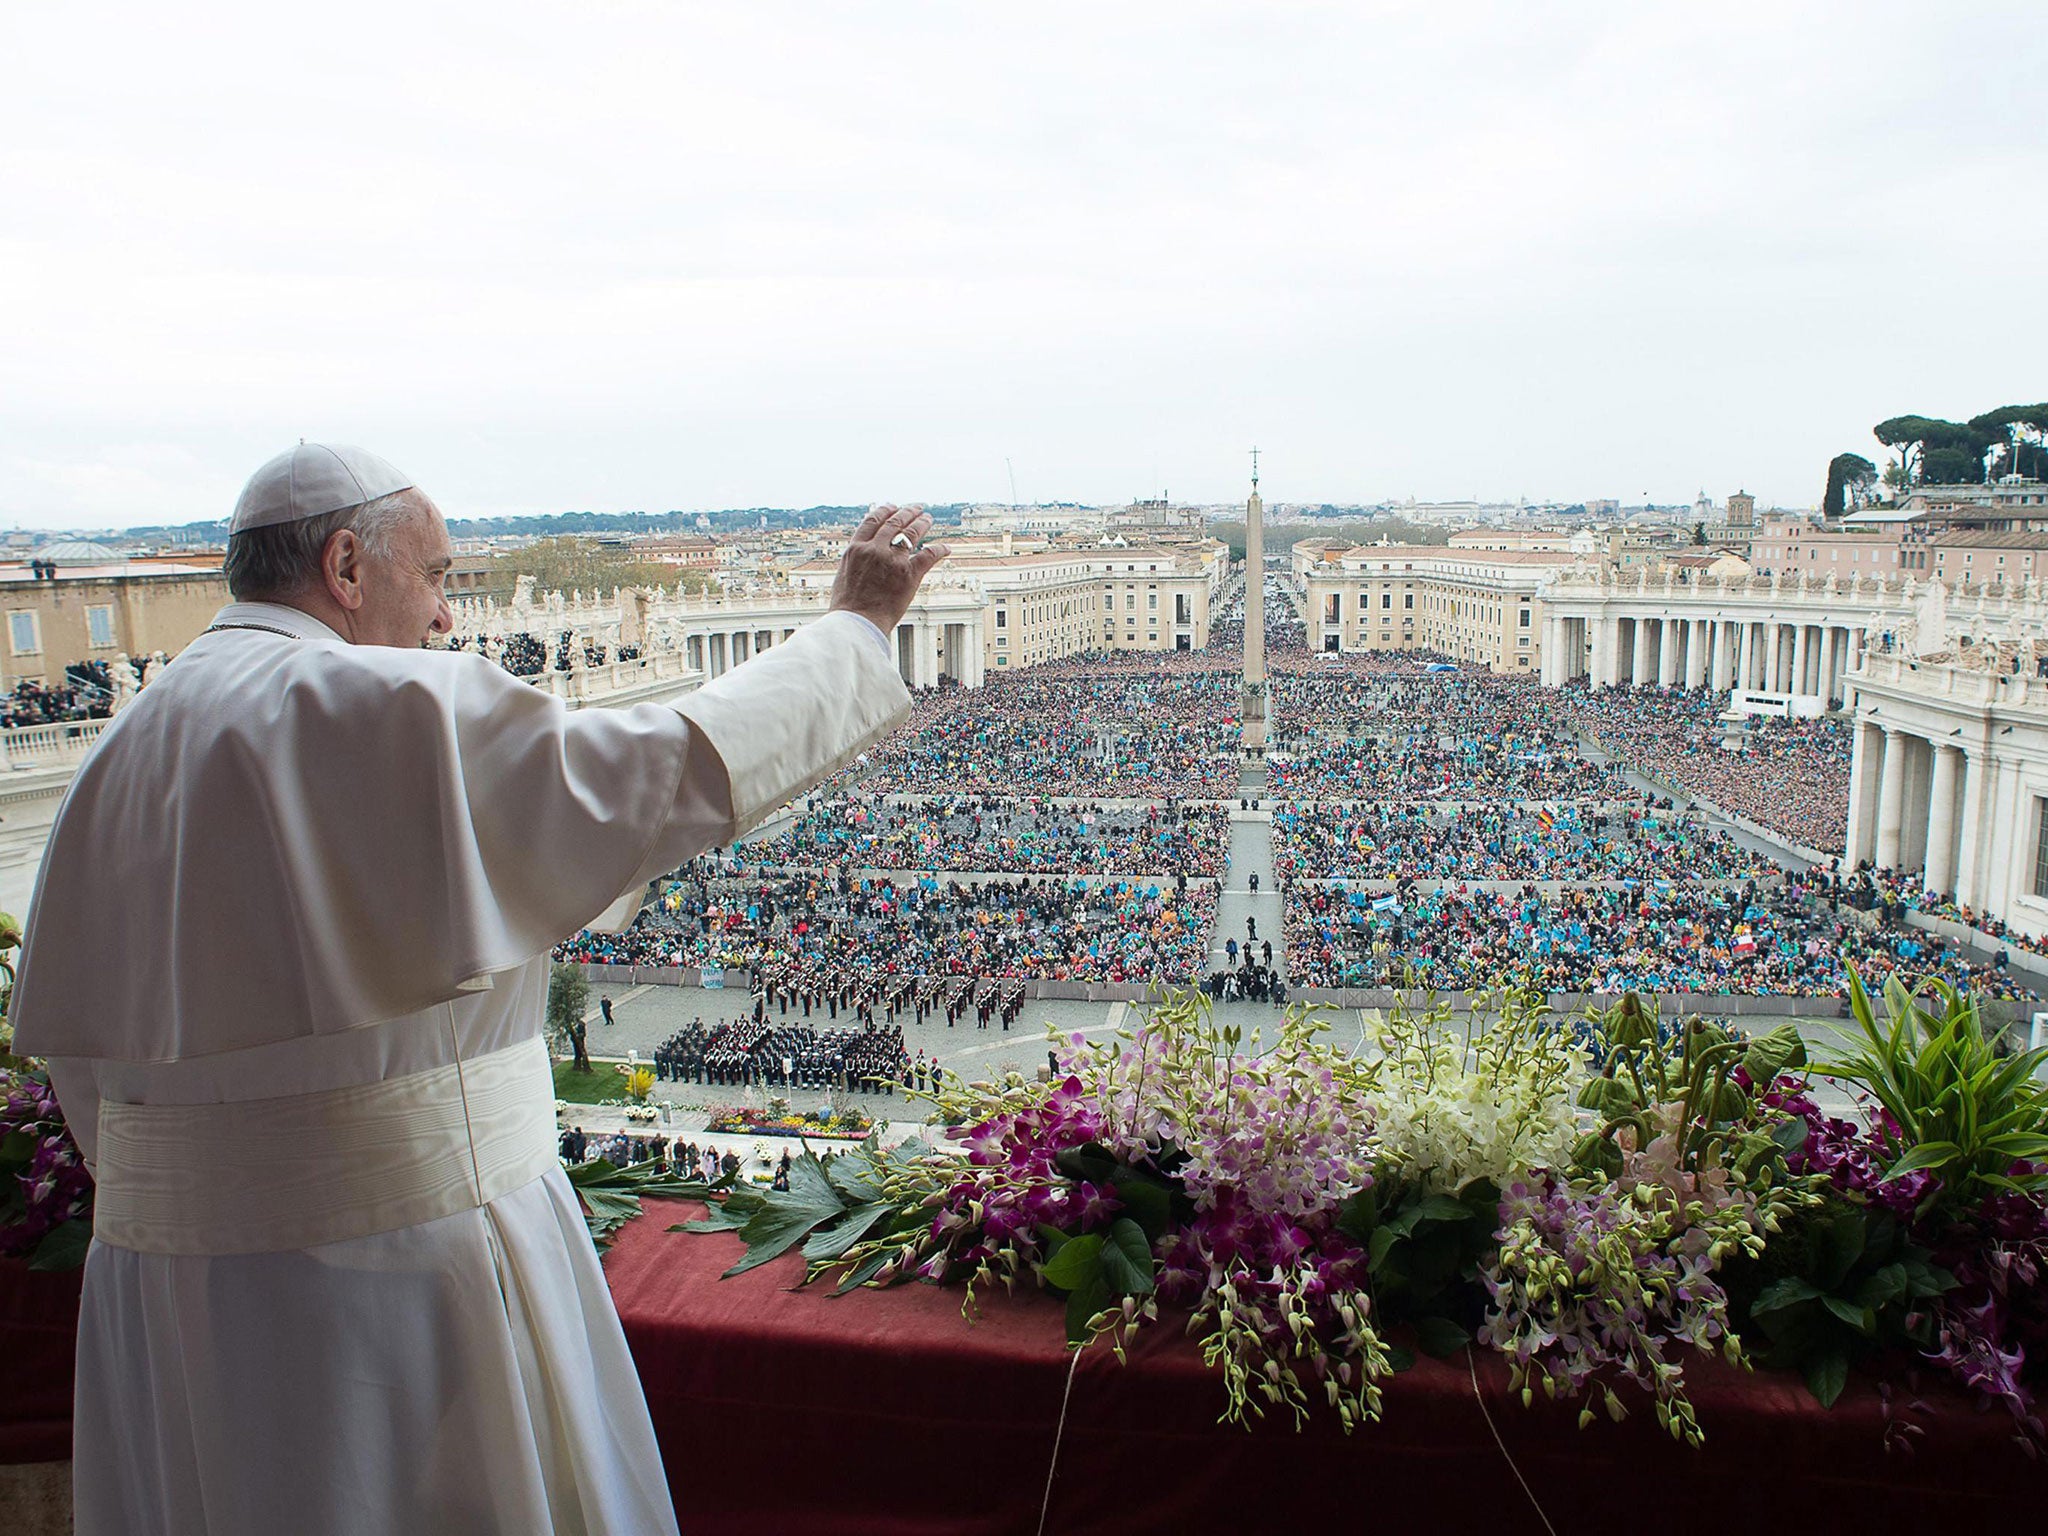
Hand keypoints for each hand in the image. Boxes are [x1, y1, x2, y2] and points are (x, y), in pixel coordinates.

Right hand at [829, 504, 950, 635]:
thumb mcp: (843, 576)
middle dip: (907, 512)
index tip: (892, 506)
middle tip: (917, 508)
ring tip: (928, 518)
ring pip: (911, 533)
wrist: (856, 625)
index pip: (872, 521)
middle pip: (894, 522)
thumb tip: (860, 557)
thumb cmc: (847, 608)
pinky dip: (940, 550)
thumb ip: (855, 561)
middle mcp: (874, 549)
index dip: (885, 510)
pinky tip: (946, 548)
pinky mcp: (909, 575)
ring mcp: (892, 561)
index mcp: (855, 549)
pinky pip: (929, 555)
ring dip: (922, 523)